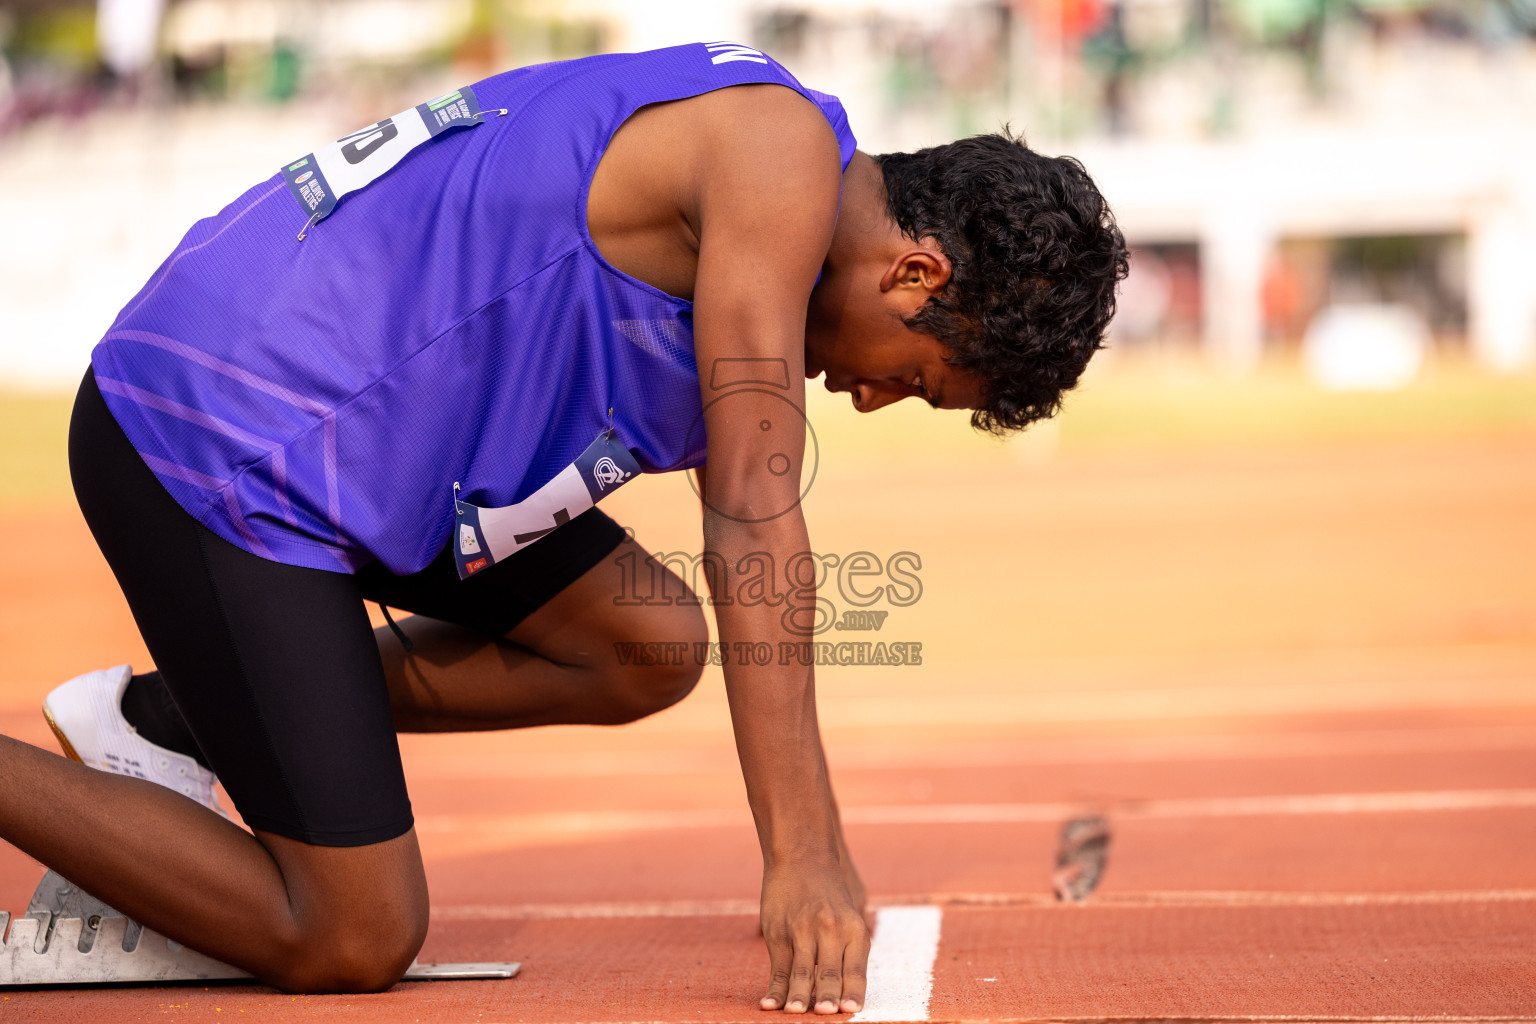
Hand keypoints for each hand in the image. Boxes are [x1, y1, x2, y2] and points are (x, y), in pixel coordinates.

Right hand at [759, 860, 869, 1013]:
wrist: (802, 857)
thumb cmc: (830, 894)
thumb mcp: (850, 916)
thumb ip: (850, 951)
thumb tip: (849, 989)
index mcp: (853, 930)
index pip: (855, 969)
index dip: (852, 992)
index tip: (851, 1010)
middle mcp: (830, 930)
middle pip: (830, 972)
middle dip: (828, 997)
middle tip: (826, 1014)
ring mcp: (802, 931)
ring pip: (802, 972)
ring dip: (799, 996)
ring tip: (797, 1013)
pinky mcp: (778, 933)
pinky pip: (778, 967)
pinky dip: (774, 988)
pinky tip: (770, 1004)